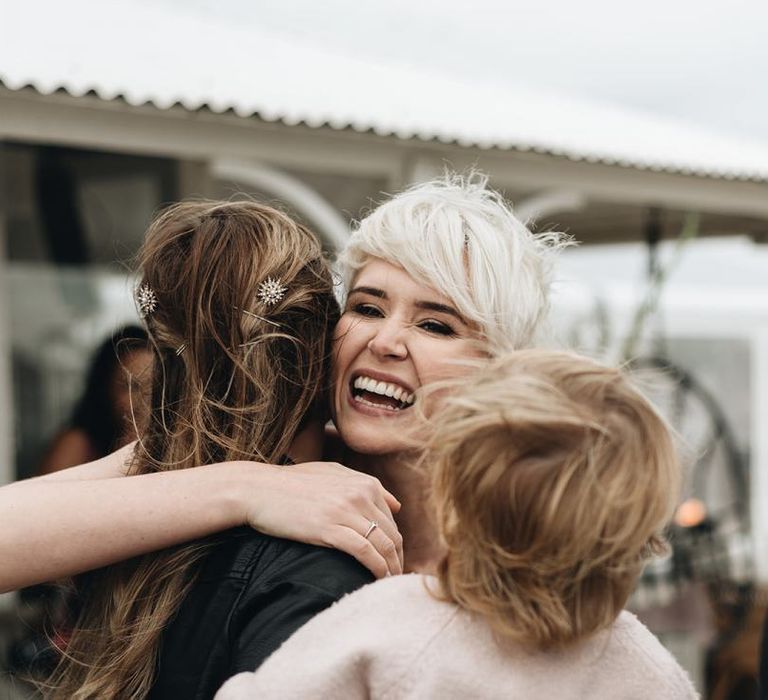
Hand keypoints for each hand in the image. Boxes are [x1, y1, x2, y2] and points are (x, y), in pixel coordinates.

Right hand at [242, 461, 402, 577]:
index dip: (396, 546)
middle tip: (396, 581)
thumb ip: (365, 484)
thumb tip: (397, 505)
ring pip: (384, 545)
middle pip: (392, 535)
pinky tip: (376, 581)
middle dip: (398, 561)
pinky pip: (365, 552)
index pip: (392, 521)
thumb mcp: (331, 473)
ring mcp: (346, 511)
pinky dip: (377, 569)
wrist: (258, 489)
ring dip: (391, 569)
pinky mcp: (330, 528)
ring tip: (388, 586)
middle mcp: (361, 494)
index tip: (393, 563)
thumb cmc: (292, 483)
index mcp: (365, 483)